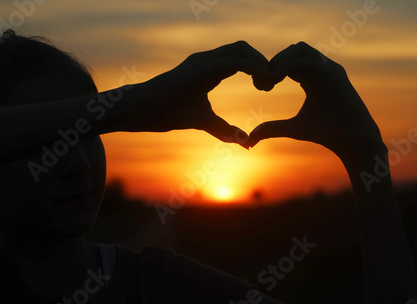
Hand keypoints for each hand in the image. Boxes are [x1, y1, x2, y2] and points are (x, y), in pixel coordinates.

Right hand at [131, 41, 273, 147]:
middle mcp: (209, 60)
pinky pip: (234, 61)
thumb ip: (225, 130)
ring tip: (266, 85)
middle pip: (245, 49)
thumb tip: (245, 142)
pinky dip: (252, 67)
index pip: (242, 58)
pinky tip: (260, 82)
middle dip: (263, 63)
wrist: (146, 110)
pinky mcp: (201, 66)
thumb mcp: (205, 122)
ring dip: (260, 63)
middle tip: (270, 86)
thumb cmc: (170, 113)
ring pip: (242, 49)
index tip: (267, 88)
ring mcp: (204, 60)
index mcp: (211, 68)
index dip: (259, 69)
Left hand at [248, 42, 383, 158]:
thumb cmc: (326, 134)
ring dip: (280, 60)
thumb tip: (250, 140)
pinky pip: (308, 61)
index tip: (260, 86)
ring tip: (270, 79)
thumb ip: (272, 129)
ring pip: (300, 49)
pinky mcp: (335, 74)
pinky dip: (290, 65)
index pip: (288, 60)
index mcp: (311, 78)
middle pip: (292, 50)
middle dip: (273, 61)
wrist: (352, 141)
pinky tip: (277, 79)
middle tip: (262, 82)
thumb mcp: (293, 129)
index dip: (270, 68)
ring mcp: (329, 69)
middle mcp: (320, 70)